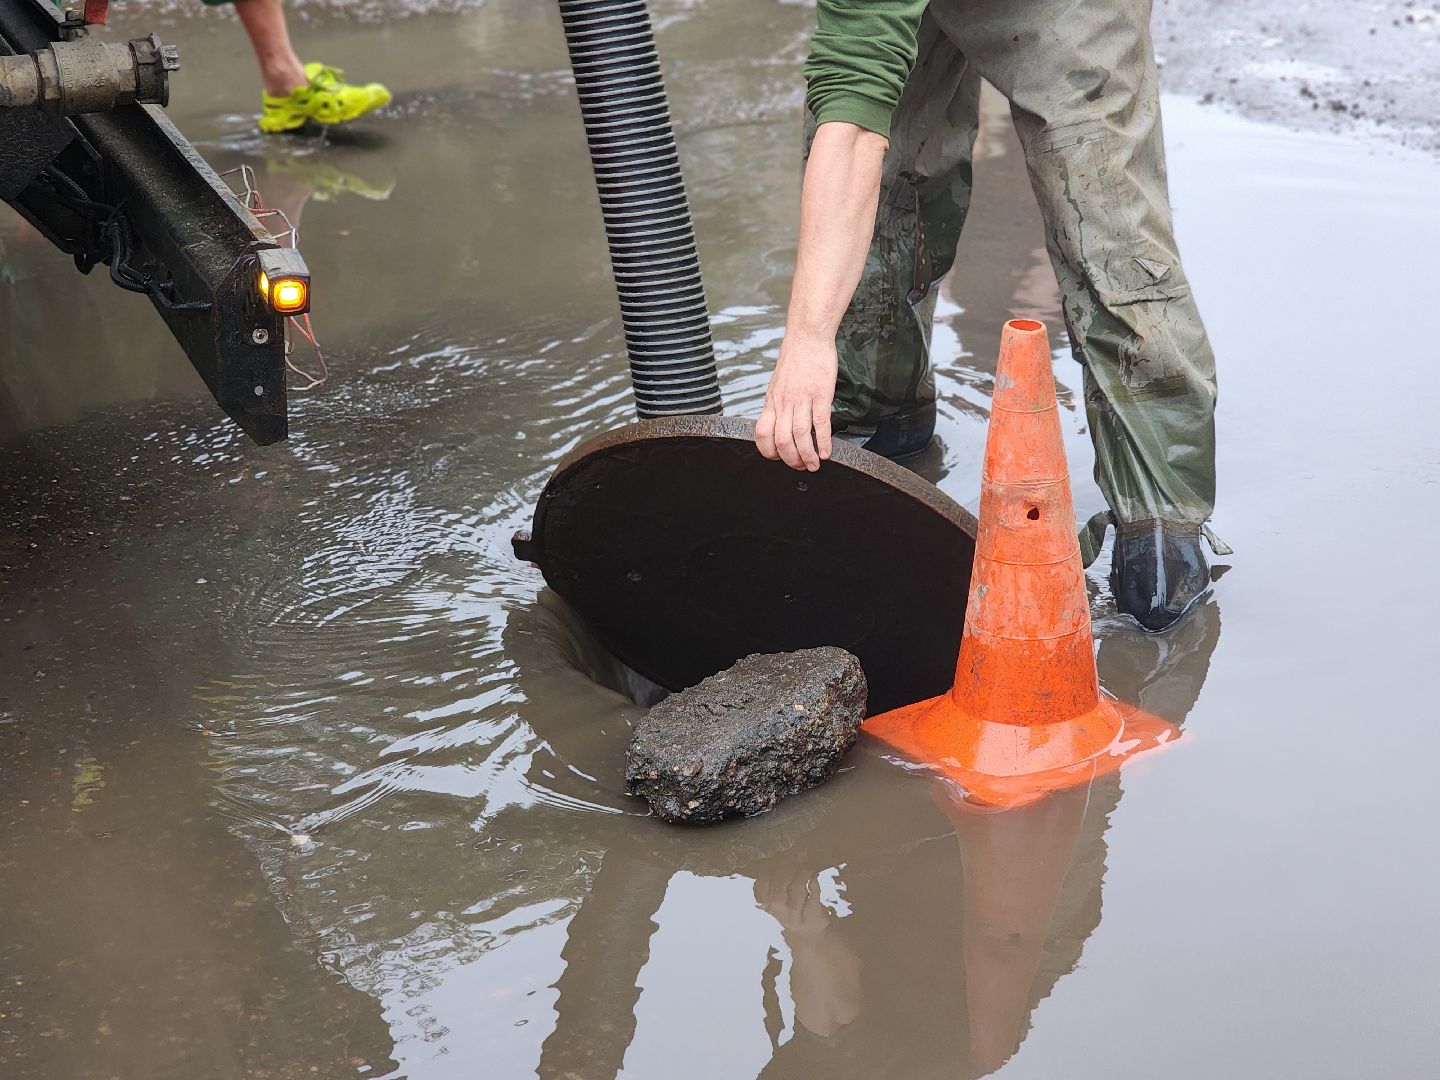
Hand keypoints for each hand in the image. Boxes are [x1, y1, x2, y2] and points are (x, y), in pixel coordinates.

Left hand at [755, 331, 836, 471]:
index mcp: (772, 401)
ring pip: (800, 436)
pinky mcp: (820, 394)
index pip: (762, 434)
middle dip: (791, 460)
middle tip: (801, 467)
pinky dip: (824, 442)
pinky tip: (827, 452)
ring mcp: (802, 399)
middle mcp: (784, 402)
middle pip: (781, 440)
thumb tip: (779, 423)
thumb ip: (778, 404)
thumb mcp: (778, 384)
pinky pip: (820, 423)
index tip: (780, 458)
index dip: (769, 452)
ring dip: (808, 455)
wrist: (807, 337)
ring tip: (814, 465)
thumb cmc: (795, 359)